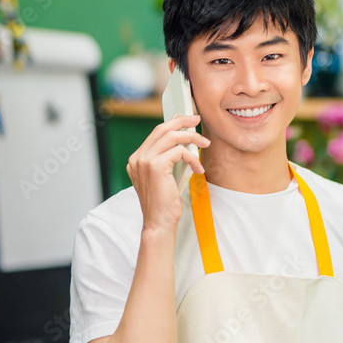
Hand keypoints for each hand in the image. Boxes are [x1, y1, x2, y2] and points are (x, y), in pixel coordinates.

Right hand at [126, 114, 207, 234]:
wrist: (159, 223)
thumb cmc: (164, 203)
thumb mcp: (165, 176)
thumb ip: (169, 159)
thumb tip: (183, 142)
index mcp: (137, 160)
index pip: (155, 134)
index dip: (172, 124)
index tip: (186, 119)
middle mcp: (137, 158)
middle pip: (161, 129)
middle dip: (182, 121)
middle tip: (196, 119)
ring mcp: (144, 161)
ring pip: (172, 137)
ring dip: (192, 138)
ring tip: (205, 144)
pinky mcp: (155, 166)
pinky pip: (179, 151)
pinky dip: (192, 157)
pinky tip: (198, 168)